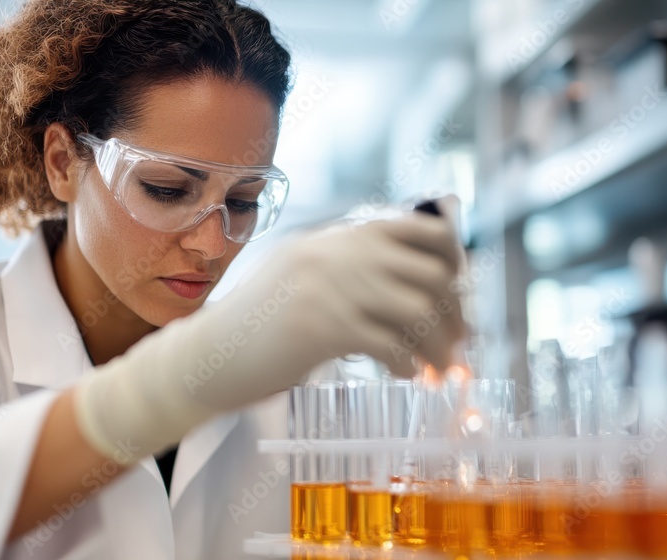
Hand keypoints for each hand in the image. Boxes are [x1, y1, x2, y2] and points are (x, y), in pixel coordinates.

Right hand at [73, 214, 463, 461]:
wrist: (208, 355)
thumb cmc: (262, 324)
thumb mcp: (308, 276)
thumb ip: (357, 266)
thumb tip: (425, 276)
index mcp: (337, 236)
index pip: (418, 228)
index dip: (452, 258)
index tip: (457, 291)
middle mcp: (338, 253)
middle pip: (430, 272)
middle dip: (455, 311)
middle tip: (458, 342)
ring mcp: (329, 287)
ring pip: (418, 310)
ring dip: (439, 345)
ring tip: (438, 366)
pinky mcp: (321, 327)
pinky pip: (391, 343)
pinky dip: (409, 363)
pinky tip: (405, 373)